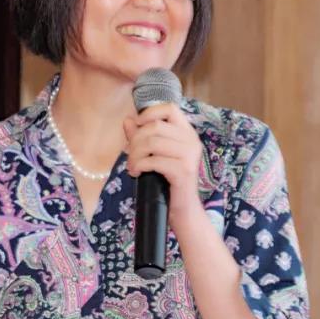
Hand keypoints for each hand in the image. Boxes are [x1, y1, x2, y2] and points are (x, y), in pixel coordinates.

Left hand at [123, 103, 204, 222]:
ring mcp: (189, 155)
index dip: (149, 113)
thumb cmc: (167, 181)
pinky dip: (139, 166)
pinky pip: (153, 161)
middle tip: (130, 155)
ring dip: (135, 155)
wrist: (183, 209)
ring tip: (132, 166)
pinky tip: (136, 173)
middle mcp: (191, 140)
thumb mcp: (154, 155)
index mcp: (187, 133)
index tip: (136, 125)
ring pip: (152, 143)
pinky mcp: (183, 170)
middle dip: (135, 140)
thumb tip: (127, 120)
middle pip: (155, 126)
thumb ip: (141, 136)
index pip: (170, 108)